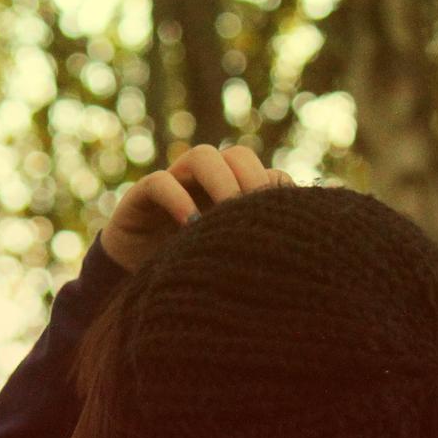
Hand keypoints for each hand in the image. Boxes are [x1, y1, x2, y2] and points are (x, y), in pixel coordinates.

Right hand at [98, 141, 294, 272]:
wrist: (130, 281)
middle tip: (258, 213)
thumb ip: (260, 246)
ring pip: (203, 157)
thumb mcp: (228, 261)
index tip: (290, 220)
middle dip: (252, 180)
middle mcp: (206, 183)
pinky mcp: (141, 196)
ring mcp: (175, 183)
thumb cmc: (186, 272)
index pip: (265, 175)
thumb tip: (307, 236)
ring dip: (221, 181)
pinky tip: (191, 225)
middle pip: (238, 155)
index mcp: (233, 195)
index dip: (278, 190)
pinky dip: (177, 198)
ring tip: (228, 213)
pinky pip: (160, 183)